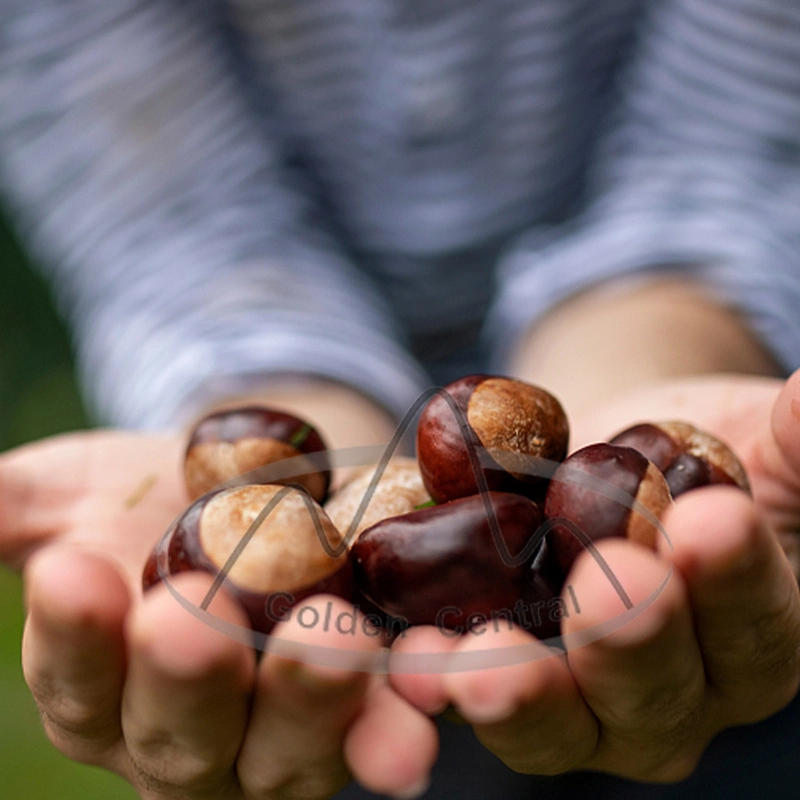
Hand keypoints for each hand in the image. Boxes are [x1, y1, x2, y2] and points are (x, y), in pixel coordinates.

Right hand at [0, 430, 435, 798]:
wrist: (268, 479)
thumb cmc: (156, 494)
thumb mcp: (76, 491)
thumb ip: (10, 507)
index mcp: (108, 692)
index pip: (77, 684)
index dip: (71, 638)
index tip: (72, 571)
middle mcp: (193, 737)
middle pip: (181, 736)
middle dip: (188, 680)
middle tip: (192, 616)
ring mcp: (288, 735)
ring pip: (293, 745)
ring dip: (312, 702)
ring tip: (332, 642)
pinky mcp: (370, 709)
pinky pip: (389, 721)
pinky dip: (405, 712)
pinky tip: (432, 686)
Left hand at [390, 370, 799, 781]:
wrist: (609, 464)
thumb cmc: (697, 461)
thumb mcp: (755, 444)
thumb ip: (793, 443)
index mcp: (751, 640)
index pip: (754, 624)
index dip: (735, 580)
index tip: (708, 522)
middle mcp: (672, 692)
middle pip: (655, 691)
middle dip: (630, 639)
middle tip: (608, 587)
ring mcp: (582, 699)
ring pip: (558, 718)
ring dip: (520, 691)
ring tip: (480, 664)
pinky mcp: (504, 675)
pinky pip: (473, 689)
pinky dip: (442, 678)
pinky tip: (412, 658)